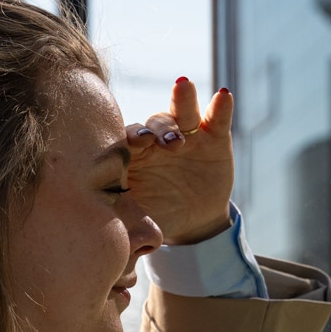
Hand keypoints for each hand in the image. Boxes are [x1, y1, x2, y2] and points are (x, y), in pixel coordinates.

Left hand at [127, 78, 234, 245]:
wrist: (191, 221)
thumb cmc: (155, 214)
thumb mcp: (137, 219)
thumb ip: (122, 219)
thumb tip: (107, 240)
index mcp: (135, 156)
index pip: (129, 141)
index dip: (131, 139)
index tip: (134, 145)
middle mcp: (158, 141)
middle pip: (155, 124)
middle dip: (157, 128)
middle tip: (157, 138)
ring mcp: (187, 136)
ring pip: (181, 114)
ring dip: (182, 104)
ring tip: (183, 91)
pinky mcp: (214, 138)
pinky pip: (217, 119)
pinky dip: (221, 107)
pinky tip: (223, 95)